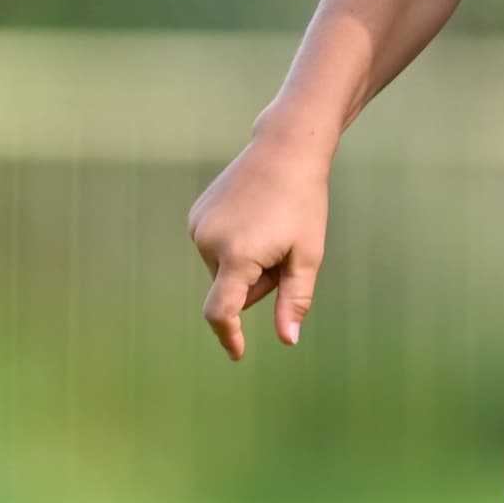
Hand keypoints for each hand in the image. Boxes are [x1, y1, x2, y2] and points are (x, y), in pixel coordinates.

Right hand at [188, 136, 331, 361]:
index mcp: (237, 255)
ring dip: (246, 265)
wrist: (284, 149)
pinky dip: (235, 248)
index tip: (237, 353)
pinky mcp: (196, 215)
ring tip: (270, 230)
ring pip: (223, 270)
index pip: (221, 311)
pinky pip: (216, 249)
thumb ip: (295, 300)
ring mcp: (198, 226)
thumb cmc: (303, 203)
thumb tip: (288, 340)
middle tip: (284, 253)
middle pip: (232, 290)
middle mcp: (208, 241)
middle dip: (257, 285)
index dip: (229, 335)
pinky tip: (254, 218)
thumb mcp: (307, 255)